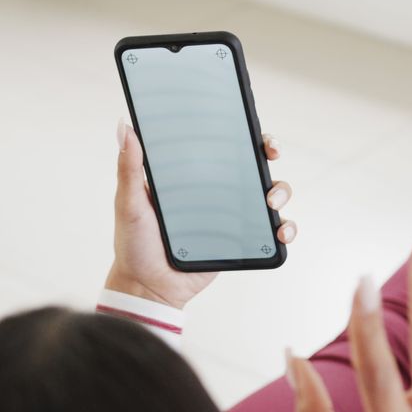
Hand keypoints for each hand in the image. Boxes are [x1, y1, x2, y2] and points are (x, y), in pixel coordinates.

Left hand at [105, 119, 297, 308]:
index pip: (222, 144)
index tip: (250, 124)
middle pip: (254, 163)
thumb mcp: (129, 204)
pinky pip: (274, 230)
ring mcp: (233, 216)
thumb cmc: (135, 245)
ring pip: (271, 193)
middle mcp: (218, 191)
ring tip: (271, 203)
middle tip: (270, 155)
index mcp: (193, 176)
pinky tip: (280, 232)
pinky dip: (286, 227)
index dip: (241, 130)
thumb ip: (129, 168)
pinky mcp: (244, 241)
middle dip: (270, 152)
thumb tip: (125, 126)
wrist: (150, 287)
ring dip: (281, 191)